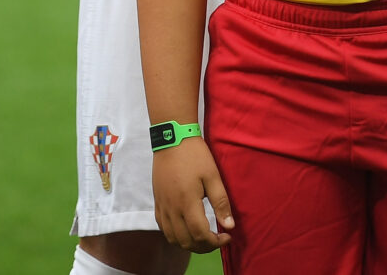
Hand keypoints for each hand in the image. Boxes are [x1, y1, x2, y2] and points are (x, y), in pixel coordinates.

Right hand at [151, 136, 232, 252]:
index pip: (201, 235)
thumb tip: (229, 226)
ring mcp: (162, 207)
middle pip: (187, 242)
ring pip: (173, 239)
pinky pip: (164, 229)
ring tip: (204, 237)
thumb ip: (221, 202)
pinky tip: (187, 230)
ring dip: (190, 245)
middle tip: (218, 239)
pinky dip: (176, 236)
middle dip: (205, 247)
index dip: (216, 242)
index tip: (227, 236)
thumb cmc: (195, 155)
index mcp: (187, 202)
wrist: (171, 139)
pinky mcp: (157, 203)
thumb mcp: (213, 176)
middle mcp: (172, 209)